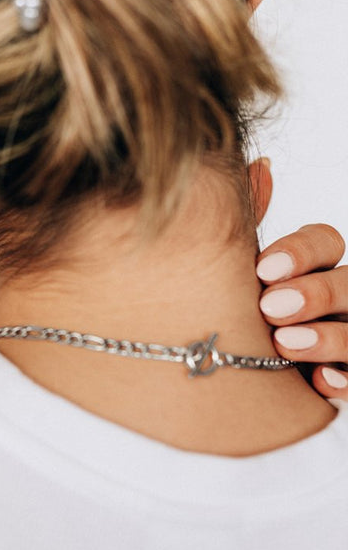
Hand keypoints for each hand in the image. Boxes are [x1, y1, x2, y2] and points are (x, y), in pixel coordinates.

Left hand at [248, 158, 347, 397]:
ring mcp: (347, 337)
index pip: (326, 241)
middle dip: (314, 293)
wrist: (215, 374)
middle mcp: (339, 299)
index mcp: (310, 267)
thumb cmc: (229, 315)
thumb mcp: (233, 273)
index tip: (262, 270)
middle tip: (271, 308)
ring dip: (329, 337)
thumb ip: (246, 225)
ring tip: (285, 344)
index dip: (301, 252)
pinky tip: (323, 383)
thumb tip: (262, 166)